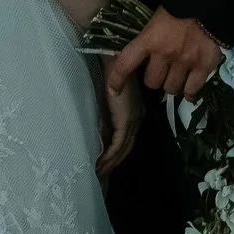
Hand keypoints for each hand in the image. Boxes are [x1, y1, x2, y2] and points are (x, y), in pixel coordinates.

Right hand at [96, 56, 142, 179]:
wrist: (112, 58)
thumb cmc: (108, 71)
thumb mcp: (108, 94)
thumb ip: (106, 109)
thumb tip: (97, 125)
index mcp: (133, 111)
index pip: (127, 139)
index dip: (117, 154)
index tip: (105, 165)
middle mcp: (136, 118)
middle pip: (126, 148)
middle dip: (114, 163)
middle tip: (101, 175)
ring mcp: (133, 119)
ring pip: (123, 149)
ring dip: (110, 163)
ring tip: (98, 173)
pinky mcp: (125, 120)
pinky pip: (118, 144)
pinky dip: (109, 155)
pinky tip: (100, 164)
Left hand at [105, 7, 223, 103]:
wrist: (207, 0)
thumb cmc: (178, 6)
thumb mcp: (156, 19)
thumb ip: (148, 38)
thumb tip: (140, 57)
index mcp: (149, 39)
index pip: (126, 64)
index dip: (117, 80)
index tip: (114, 91)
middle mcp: (165, 54)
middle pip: (152, 83)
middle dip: (154, 79)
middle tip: (160, 71)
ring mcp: (185, 62)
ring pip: (172, 89)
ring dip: (172, 84)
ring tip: (176, 77)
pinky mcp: (204, 66)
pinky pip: (192, 90)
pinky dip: (189, 92)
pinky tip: (189, 90)